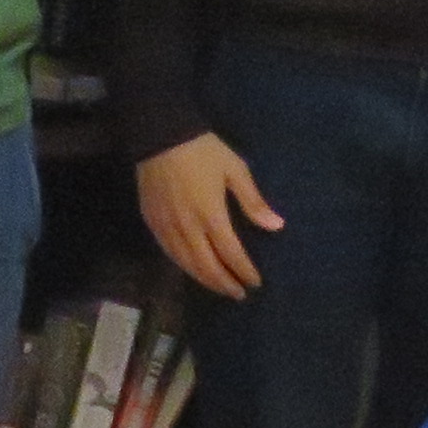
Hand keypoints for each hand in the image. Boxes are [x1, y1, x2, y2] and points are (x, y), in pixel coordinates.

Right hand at [137, 134, 279, 299]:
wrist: (159, 134)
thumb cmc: (202, 150)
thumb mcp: (234, 169)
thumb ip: (253, 201)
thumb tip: (276, 226)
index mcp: (211, 215)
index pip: (231, 254)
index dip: (244, 271)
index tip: (255, 283)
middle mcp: (188, 228)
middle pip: (207, 266)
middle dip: (224, 284)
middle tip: (238, 294)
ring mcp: (167, 227)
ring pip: (186, 264)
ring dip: (204, 280)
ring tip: (219, 286)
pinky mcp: (152, 222)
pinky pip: (169, 253)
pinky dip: (184, 267)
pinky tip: (193, 269)